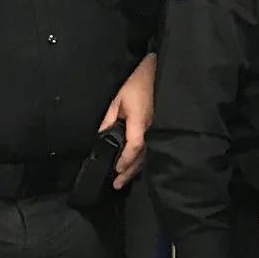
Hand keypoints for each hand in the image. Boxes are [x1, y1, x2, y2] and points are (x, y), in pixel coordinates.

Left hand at [99, 55, 154, 188]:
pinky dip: (140, 160)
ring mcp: (155, 128)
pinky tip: (134, 167)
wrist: (156, 73)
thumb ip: (109, 119)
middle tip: (117, 184)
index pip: (134, 144)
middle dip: (129, 171)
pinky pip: (149, 147)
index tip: (116, 170)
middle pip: (141, 155)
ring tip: (123, 180)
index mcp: (139, 120)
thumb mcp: (117, 100)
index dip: (125, 159)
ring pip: (146, 154)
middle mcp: (150, 127)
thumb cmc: (136, 84)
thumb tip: (101, 137)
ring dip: (135, 168)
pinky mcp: (156, 127)